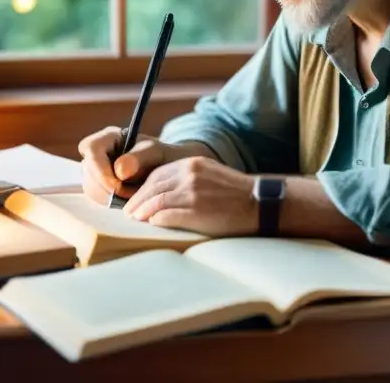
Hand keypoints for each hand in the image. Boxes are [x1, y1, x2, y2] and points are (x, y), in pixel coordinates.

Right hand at [77, 126, 179, 203]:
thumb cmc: (159, 155)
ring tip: (134, 193)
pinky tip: (127, 198)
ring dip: (111, 197)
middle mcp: (95, 152)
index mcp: (107, 137)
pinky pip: (97, 197)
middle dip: (108, 188)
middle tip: (132, 193)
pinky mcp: (96, 184)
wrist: (164, 169)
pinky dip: (112, 202)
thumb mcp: (154, 152)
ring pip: (91, 188)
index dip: (100, 171)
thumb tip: (119, 171)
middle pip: (89, 172)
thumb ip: (139, 158)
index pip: (91, 150)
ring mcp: (93, 169)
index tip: (118, 186)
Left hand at [123, 156, 257, 236]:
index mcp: (192, 164)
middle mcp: (189, 174)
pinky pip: (167, 215)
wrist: (260, 204)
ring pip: (155, 201)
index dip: (143, 188)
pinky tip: (152, 225)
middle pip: (152, 187)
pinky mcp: (196, 211)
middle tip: (129, 213)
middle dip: (137, 201)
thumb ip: (187, 179)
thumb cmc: (236, 194)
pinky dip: (156, 220)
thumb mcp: (210, 176)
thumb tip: (163, 194)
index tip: (135, 199)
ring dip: (142, 212)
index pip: (157, 174)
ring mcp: (192, 192)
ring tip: (136, 220)